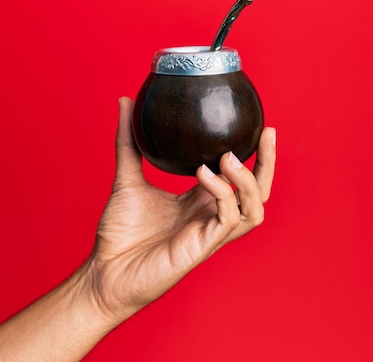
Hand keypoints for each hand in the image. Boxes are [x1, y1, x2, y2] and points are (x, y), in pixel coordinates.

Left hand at [83, 97, 275, 321]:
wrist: (104, 270)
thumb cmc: (119, 232)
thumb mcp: (127, 177)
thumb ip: (128, 142)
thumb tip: (125, 102)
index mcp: (200, 201)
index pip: (239, 176)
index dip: (253, 154)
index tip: (255, 125)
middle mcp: (211, 216)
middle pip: (258, 191)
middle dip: (268, 163)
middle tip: (267, 133)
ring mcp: (210, 233)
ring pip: (254, 208)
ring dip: (250, 180)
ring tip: (229, 156)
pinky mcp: (202, 247)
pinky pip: (228, 218)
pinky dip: (222, 193)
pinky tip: (203, 174)